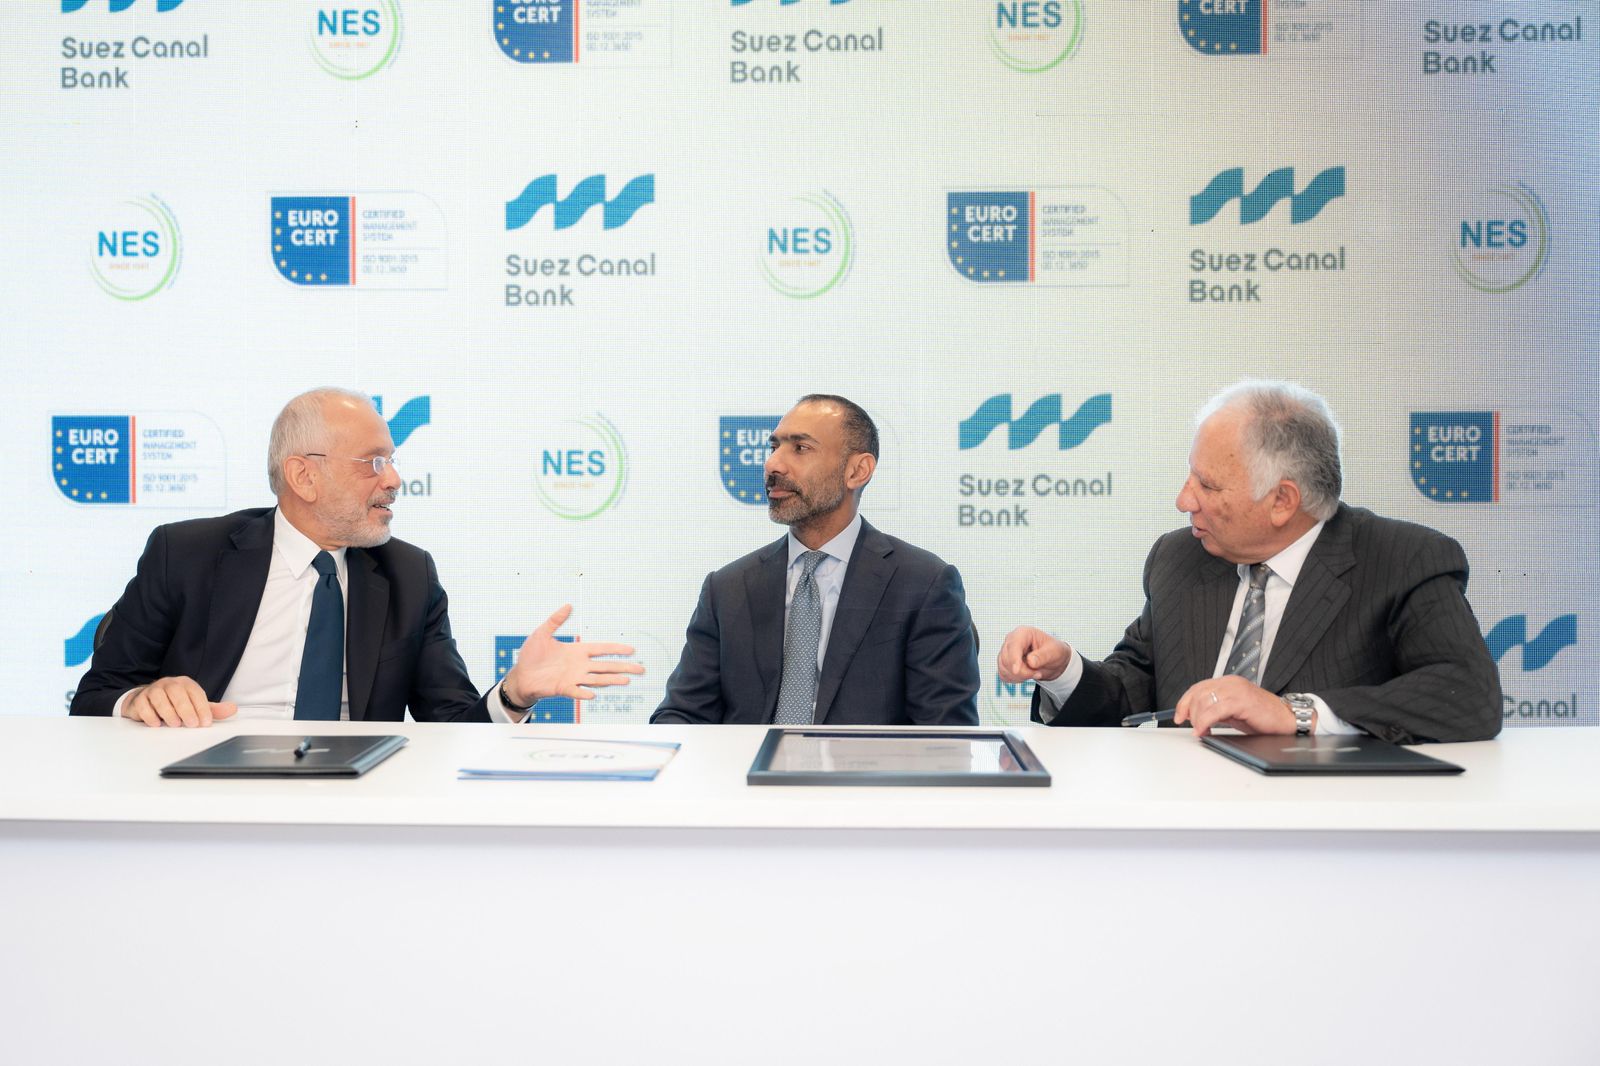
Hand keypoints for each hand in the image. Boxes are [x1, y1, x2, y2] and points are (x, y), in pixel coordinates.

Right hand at [122, 676, 237, 727]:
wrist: (147, 700)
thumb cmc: (175, 704)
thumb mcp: (195, 706)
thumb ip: (212, 709)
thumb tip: (233, 709)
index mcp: (185, 684)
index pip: (195, 692)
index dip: (202, 707)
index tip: (206, 722)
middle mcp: (169, 684)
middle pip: (177, 693)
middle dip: (186, 710)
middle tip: (192, 724)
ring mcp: (153, 690)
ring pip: (159, 698)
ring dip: (168, 712)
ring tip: (175, 724)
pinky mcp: (139, 699)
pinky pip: (143, 706)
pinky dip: (150, 715)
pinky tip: (156, 724)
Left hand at [501, 605, 644, 704]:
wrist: (520, 675)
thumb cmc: (531, 656)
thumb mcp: (542, 633)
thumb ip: (555, 620)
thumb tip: (568, 605)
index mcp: (576, 651)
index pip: (601, 650)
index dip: (616, 649)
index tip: (631, 650)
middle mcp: (579, 665)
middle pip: (606, 666)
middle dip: (623, 667)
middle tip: (640, 669)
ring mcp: (573, 678)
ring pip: (597, 679)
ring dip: (611, 680)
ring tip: (626, 681)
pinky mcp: (563, 689)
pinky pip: (576, 691)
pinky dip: (584, 693)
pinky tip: (593, 694)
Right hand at [997, 626, 1072, 682]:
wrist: (1052, 660)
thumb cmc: (1053, 651)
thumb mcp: (1053, 652)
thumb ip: (1042, 656)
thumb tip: (1030, 661)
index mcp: (1023, 633)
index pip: (1013, 645)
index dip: (1013, 659)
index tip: (1016, 671)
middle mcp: (1011, 640)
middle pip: (1007, 658)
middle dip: (1022, 671)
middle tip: (1038, 674)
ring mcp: (1006, 652)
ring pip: (1004, 668)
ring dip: (1020, 676)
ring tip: (1035, 673)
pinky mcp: (1004, 663)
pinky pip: (1003, 674)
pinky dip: (1014, 679)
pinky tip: (1026, 676)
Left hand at [1174, 676, 1304, 736]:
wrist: (1286, 719)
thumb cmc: (1263, 716)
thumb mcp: (1233, 711)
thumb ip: (1215, 710)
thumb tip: (1195, 717)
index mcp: (1228, 682)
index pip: (1198, 688)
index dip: (1184, 702)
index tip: (1178, 716)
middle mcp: (1231, 683)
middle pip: (1198, 693)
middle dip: (1190, 712)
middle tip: (1193, 727)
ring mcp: (1236, 690)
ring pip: (1204, 701)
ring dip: (1198, 719)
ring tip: (1201, 731)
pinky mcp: (1242, 701)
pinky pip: (1215, 711)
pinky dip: (1205, 722)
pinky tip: (1204, 731)